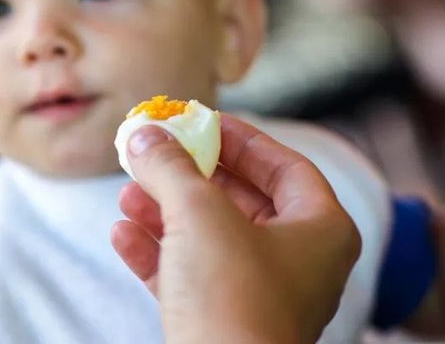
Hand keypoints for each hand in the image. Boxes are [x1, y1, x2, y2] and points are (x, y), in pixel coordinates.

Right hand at [110, 114, 360, 343]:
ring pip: (212, 240)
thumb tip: (143, 135)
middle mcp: (301, 264)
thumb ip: (171, 166)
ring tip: (127, 192)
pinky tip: (122, 234)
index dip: (244, 139)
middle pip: (243, 201)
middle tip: (156, 153)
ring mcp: (264, 298)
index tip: (202, 121)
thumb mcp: (199, 213)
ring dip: (166, 213)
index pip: (287, 167)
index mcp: (322, 231)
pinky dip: (158, 254)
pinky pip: (192, 278)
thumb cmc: (233, 298)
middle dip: (192, 177)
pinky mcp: (226, 326)